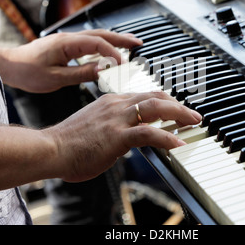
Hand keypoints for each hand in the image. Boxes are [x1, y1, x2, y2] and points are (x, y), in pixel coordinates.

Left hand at [0, 29, 141, 92]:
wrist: (8, 65)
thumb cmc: (27, 72)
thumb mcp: (56, 78)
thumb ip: (81, 73)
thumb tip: (103, 71)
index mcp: (67, 43)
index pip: (97, 44)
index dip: (112, 53)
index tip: (123, 65)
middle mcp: (68, 37)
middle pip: (101, 34)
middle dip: (122, 38)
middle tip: (139, 44)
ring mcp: (67, 40)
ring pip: (96, 36)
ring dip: (115, 39)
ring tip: (131, 44)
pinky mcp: (65, 45)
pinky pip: (89, 41)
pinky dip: (103, 44)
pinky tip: (109, 50)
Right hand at [43, 92, 201, 181]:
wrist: (51, 148)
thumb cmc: (69, 142)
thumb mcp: (95, 127)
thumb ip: (113, 128)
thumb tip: (128, 138)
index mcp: (111, 102)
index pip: (144, 96)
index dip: (165, 101)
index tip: (176, 108)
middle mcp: (116, 105)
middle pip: (155, 97)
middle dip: (178, 104)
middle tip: (193, 114)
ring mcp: (117, 118)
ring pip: (156, 108)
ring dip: (180, 114)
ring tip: (194, 122)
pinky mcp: (117, 135)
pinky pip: (148, 133)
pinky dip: (167, 137)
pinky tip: (178, 143)